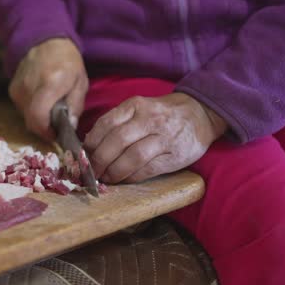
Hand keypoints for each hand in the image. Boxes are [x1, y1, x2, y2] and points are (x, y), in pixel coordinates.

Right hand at [9, 38, 87, 141]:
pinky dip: (31, 110)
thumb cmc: (67, 62)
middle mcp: (30, 87)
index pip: (38, 117)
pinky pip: (21, 108)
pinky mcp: (12, 89)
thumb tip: (71, 127)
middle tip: (55, 124)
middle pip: (31, 121)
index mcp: (50, 83)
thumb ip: (76, 106)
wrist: (45, 42)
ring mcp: (18, 88)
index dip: (46, 131)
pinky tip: (41, 101)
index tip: (56, 134)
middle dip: (44, 128)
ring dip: (38, 118)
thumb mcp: (80, 82)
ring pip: (25, 116)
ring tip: (50, 108)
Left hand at [83, 93, 227, 183]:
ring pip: (132, 157)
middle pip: (117, 141)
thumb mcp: (139, 108)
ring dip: (114, 171)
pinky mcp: (175, 155)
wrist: (201, 114)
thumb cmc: (162, 114)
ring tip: (105, 178)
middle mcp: (150, 118)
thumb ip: (117, 122)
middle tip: (91, 171)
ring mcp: (164, 137)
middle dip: (99, 160)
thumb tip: (89, 144)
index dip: (91, 143)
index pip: (106, 124)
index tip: (83, 155)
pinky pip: (147, 169)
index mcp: (135, 105)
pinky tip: (124, 179)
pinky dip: (131, 177)